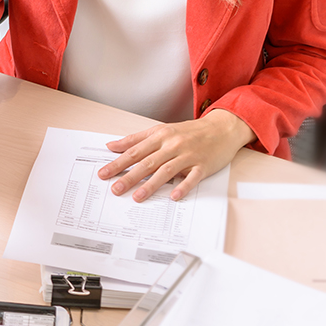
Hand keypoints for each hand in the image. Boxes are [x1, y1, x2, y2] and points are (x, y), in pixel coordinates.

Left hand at [98, 109, 254, 201]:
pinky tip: (174, 196)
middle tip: (115, 189)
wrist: (222, 127)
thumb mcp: (161, 130)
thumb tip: (111, 146)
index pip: (134, 152)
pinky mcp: (203, 165)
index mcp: (160, 136)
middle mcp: (172, 145)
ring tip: (137, 197)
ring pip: (166, 170)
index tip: (103, 174)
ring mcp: (188, 155)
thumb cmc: (189, 131)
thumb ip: (135, 139)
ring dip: (151, 185)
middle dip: (129, 177)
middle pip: (147, 162)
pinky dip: (183, 186)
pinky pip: (192, 177)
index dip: (117, 163)